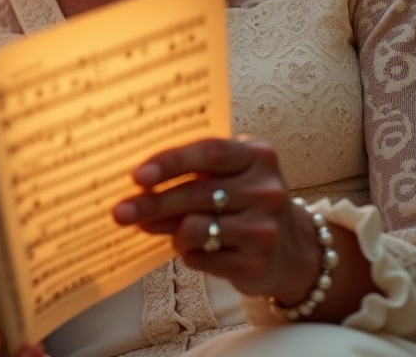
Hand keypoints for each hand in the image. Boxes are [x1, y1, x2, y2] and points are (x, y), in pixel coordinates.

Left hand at [110, 136, 321, 303]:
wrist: (294, 252)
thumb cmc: (247, 204)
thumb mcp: (231, 178)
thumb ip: (194, 175)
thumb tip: (138, 187)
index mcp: (258, 157)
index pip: (210, 152)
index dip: (170, 162)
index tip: (138, 176)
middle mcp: (266, 191)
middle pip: (196, 193)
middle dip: (152, 203)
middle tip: (120, 211)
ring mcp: (264, 229)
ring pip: (195, 228)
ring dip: (172, 232)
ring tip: (172, 233)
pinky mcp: (256, 264)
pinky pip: (201, 258)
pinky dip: (188, 254)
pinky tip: (196, 250)